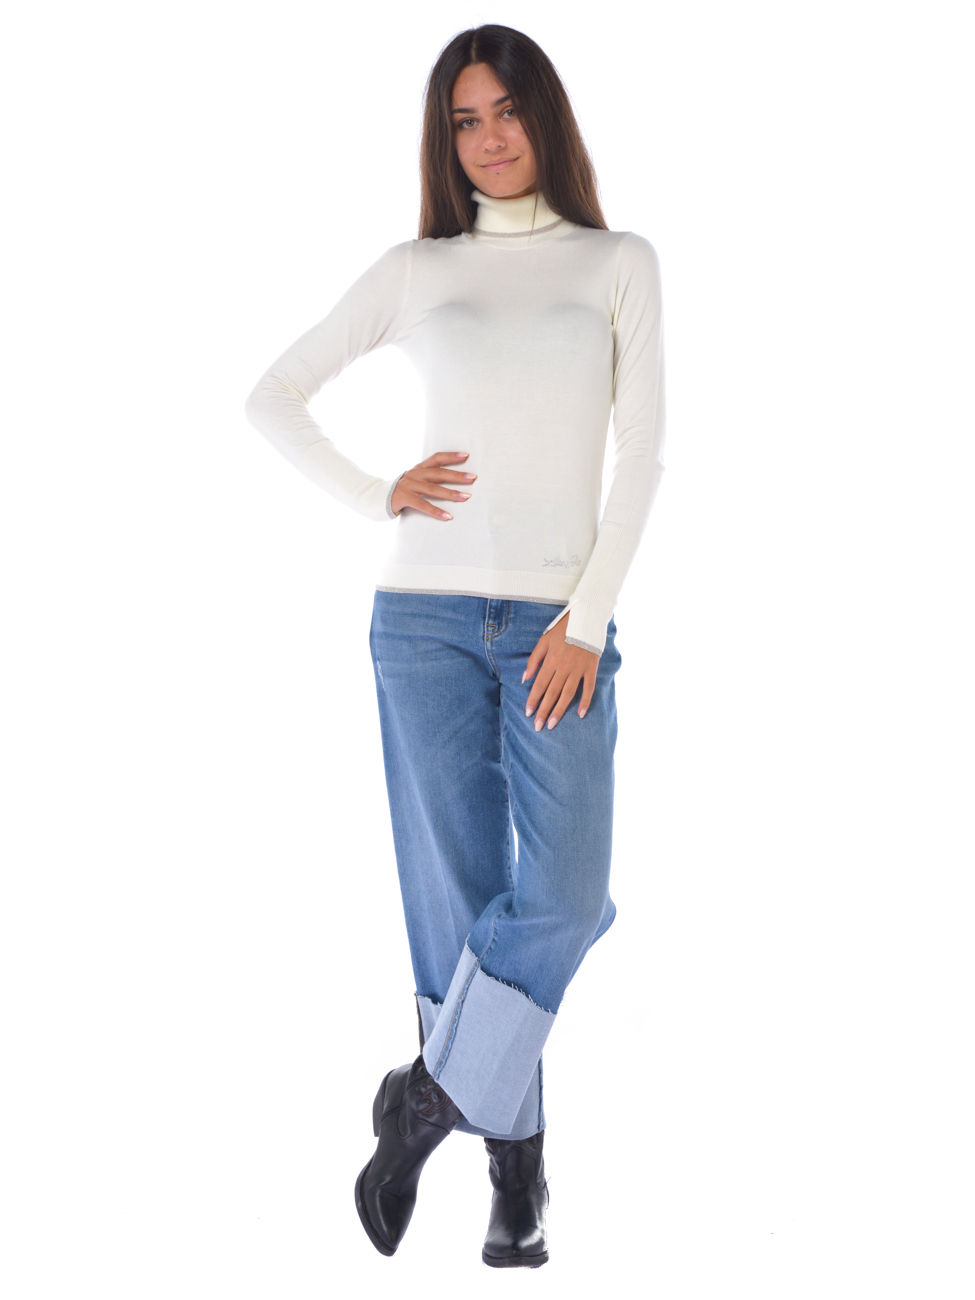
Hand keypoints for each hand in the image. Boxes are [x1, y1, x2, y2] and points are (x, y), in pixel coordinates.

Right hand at [391, 451, 475, 519]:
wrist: (376, 499)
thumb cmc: (401, 492)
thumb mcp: (414, 481)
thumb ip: (428, 479)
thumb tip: (452, 481)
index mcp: (418, 468)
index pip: (436, 458)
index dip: (451, 456)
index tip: (466, 456)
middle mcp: (414, 474)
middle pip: (438, 473)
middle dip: (457, 475)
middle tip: (473, 478)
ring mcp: (408, 485)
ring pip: (433, 489)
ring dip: (451, 493)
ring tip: (465, 497)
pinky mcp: (403, 497)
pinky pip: (423, 505)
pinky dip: (436, 511)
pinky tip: (448, 516)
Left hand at [522, 614, 598, 730]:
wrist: (585, 618)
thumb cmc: (562, 630)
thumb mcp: (544, 641)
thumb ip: (534, 660)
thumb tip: (525, 678)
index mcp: (551, 661)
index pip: (540, 685)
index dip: (533, 700)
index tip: (528, 713)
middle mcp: (564, 667)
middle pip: (552, 693)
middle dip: (543, 711)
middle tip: (538, 727)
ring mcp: (578, 669)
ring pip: (568, 694)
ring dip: (560, 710)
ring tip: (552, 724)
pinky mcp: (591, 669)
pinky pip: (589, 688)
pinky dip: (585, 701)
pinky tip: (581, 714)